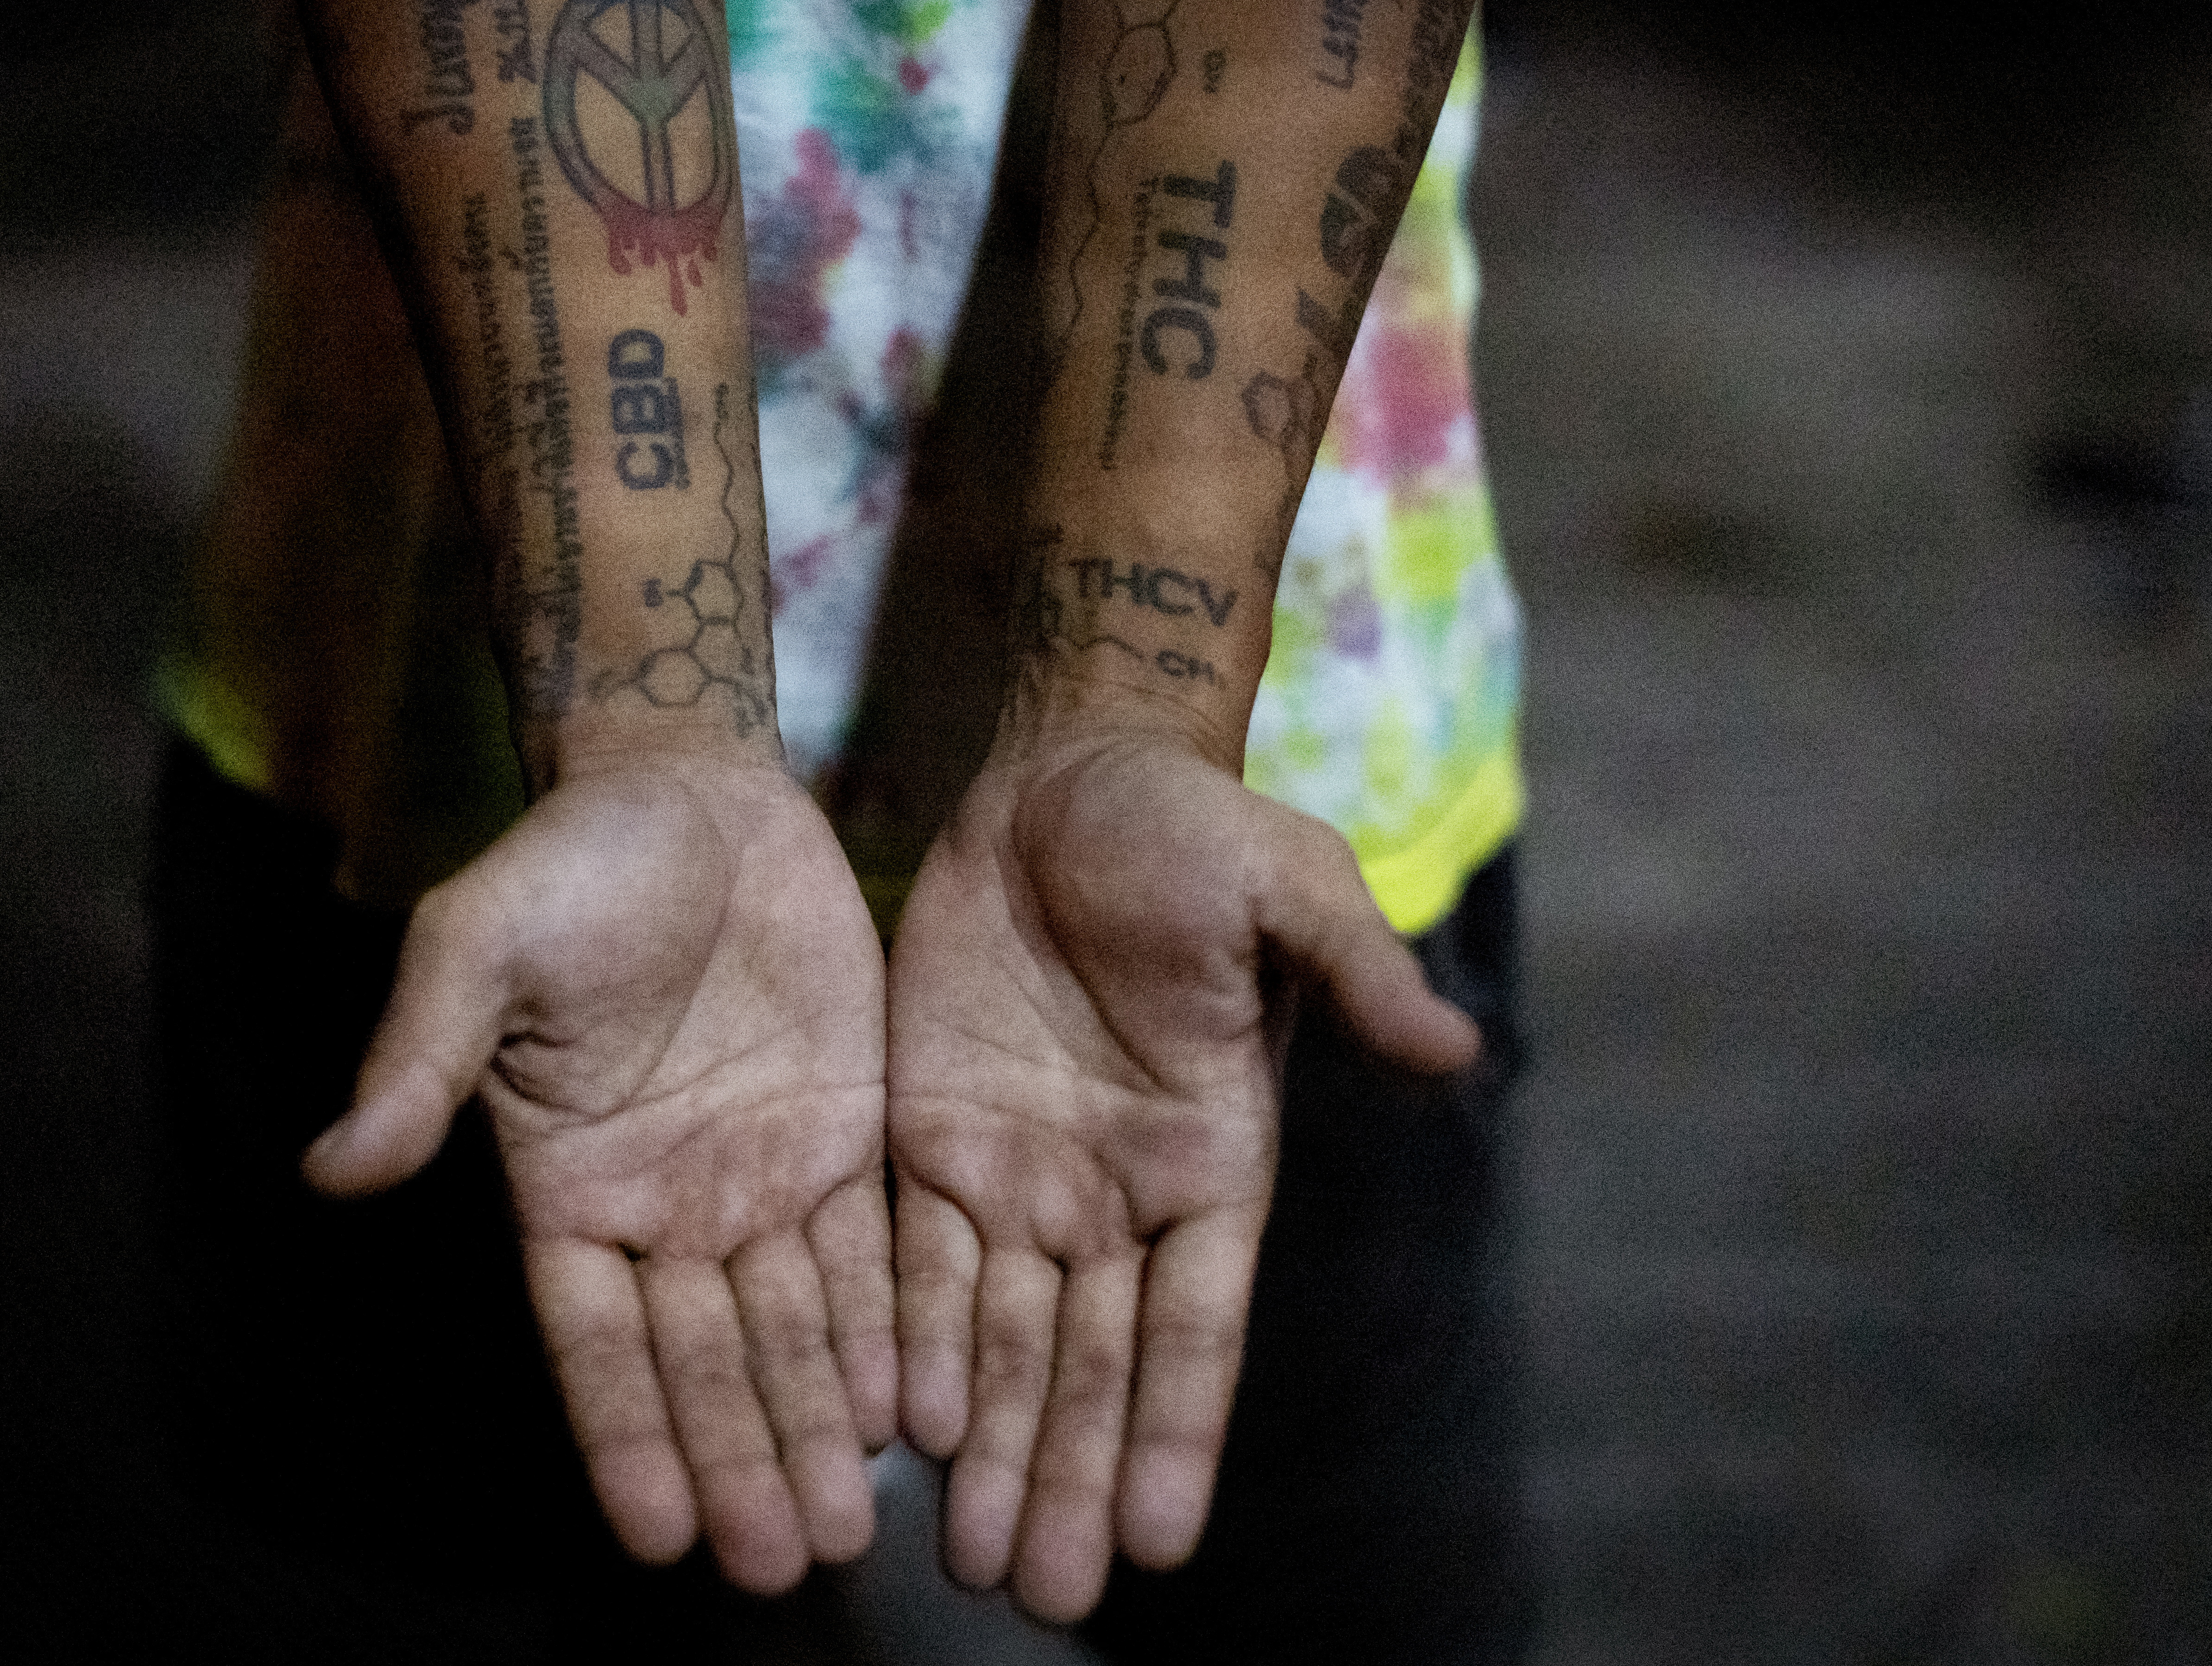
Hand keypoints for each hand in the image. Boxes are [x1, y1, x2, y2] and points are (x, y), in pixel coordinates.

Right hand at [303, 755, 893, 1593]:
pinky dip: (883, 1331)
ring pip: (791, 1329)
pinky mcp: (841, 1135)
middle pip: (703, 1360)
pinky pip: (864, 1252)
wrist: (689, 789)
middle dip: (739, 1459)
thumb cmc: (569, 865)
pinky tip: (909, 1409)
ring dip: (815, 1426)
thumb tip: (333, 1167)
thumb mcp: (479, 944)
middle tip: (779, 1563)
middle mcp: (664, 1207)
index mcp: (568, 1187)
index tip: (658, 1535)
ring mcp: (756, 1177)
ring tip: (841, 1527)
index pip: (595, 1341)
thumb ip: (419, 1058)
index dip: (626, 1434)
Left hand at [887, 724, 1478, 1621]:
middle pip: (1093, 1363)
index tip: (1164, 1540)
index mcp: (1210, 1156)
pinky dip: (909, 1348)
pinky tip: (902, 1435)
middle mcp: (1117, 1191)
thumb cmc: (1190, 826)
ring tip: (978, 1559)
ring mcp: (1023, 1172)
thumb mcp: (1287, 883)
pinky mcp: (932, 1133)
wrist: (1066, 771)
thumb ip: (1354, 971)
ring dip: (995, 1448)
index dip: (1179, 1431)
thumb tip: (1452, 1052)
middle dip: (1073, 1475)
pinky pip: (916, 1262)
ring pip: (1003, 1340)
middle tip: (1043, 1591)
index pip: (1195, 1324)